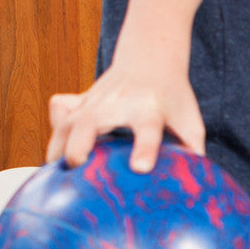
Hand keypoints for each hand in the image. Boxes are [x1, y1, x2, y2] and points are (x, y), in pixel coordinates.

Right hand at [46, 63, 204, 172]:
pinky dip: (53, 135)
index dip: (144, 148)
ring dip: (57, 146)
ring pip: (67, 121)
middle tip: (75, 167)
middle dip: (80, 144)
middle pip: (91, 122)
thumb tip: (197, 190)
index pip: (147, 129)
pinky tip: (52, 159)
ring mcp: (95, 100)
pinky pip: (59, 116)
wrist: (151, 58)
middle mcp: (118, 102)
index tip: (140, 168)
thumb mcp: (190, 120)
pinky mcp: (81, 102)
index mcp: (149, 108)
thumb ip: (192, 150)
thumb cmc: (174, 97)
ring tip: (54, 177)